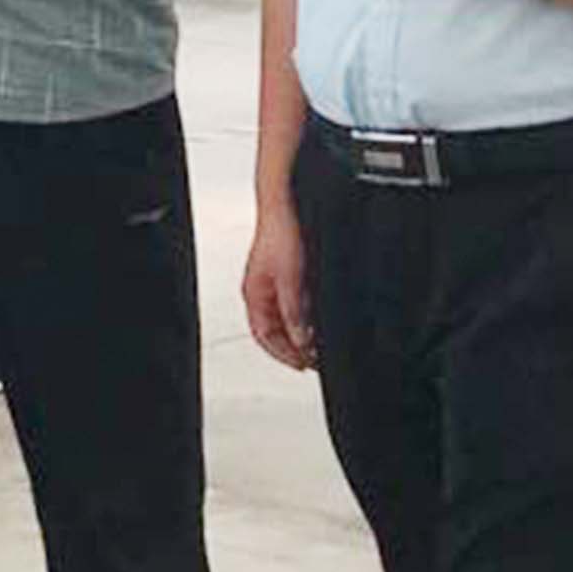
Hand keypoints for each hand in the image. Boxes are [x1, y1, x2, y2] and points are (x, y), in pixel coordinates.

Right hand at [239, 202, 314, 371]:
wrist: (286, 206)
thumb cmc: (280, 234)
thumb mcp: (289, 280)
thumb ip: (293, 312)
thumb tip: (300, 339)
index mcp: (254, 295)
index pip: (264, 336)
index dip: (282, 355)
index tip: (302, 365)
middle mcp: (263, 292)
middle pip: (275, 332)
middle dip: (293, 348)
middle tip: (314, 360)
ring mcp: (275, 284)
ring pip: (286, 320)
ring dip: (300, 334)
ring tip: (319, 345)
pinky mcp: (289, 275)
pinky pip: (295, 306)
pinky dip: (306, 319)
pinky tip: (318, 320)